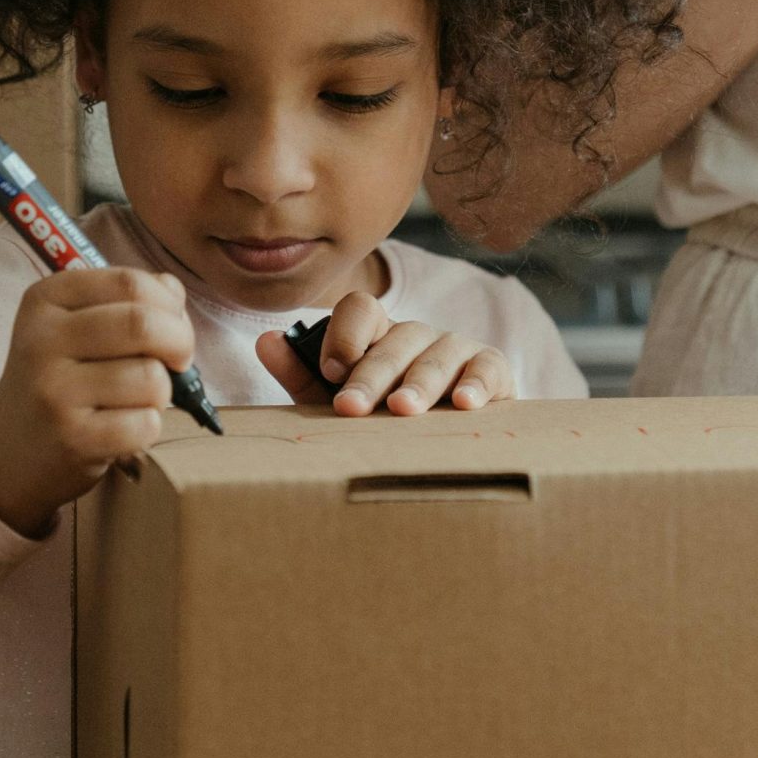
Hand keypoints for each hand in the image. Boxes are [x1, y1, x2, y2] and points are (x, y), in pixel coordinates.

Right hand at [0, 268, 194, 538]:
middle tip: (179, 362)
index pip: (129, 283)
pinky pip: (145, 424)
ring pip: (151, 378)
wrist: (8, 449)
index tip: (172, 325)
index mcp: (46, 300)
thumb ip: (127, 301)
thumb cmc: (60, 380)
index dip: (169, 304)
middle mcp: (43, 339)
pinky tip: (123, 428)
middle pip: (142, 323)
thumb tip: (174, 291)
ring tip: (134, 400)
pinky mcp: (72, 437)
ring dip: (162, 393)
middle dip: (180, 342)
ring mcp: (54, 390)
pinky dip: (149, 427)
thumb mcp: (75, 326)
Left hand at [253, 291, 513, 415]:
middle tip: (352, 406)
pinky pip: (487, 367)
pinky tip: (464, 404)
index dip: (344, 334)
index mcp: (377, 337)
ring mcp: (456, 348)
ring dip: (419, 381)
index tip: (330, 370)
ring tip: (403, 409)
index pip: (360, 309)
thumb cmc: (385, 424)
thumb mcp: (337, 403)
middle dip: (372, 373)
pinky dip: (476, 383)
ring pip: (437, 354)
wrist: (448, 448)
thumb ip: (303, 374)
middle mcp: (415, 335)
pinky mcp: (492, 370)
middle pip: (395, 338)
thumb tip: (265, 339)